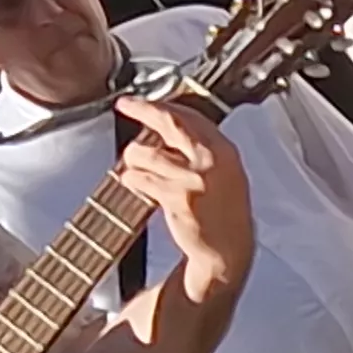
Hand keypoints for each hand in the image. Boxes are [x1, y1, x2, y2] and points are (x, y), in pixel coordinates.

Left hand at [114, 97, 253, 304]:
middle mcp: (211, 161)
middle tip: (125, 105)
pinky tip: (134, 184)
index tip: (144, 101)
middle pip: (170, 122)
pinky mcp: (175, 198)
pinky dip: (131, 179)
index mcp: (225, 152)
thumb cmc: (224, 214)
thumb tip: (166, 126)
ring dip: (132, 158)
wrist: (227, 251)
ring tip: (134, 167)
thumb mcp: (225, 174)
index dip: (163, 105)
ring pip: (146, 152)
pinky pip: (140, 178)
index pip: (191, 116)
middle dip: (143, 109)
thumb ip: (202, 150)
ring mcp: (193, 179)